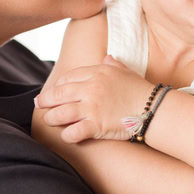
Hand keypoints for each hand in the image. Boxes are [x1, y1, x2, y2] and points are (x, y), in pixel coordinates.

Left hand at [34, 55, 156, 142]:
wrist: (154, 108)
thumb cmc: (141, 91)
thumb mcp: (126, 72)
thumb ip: (113, 64)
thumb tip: (106, 57)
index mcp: (97, 73)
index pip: (68, 78)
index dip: (58, 85)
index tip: (53, 91)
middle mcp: (91, 88)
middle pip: (59, 94)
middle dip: (46, 100)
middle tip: (39, 104)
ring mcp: (92, 107)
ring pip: (60, 113)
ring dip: (52, 118)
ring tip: (49, 120)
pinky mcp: (96, 125)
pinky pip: (73, 132)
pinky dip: (66, 135)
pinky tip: (66, 136)